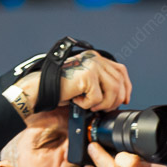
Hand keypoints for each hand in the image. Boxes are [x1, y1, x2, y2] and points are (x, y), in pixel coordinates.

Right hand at [8, 50, 131, 117]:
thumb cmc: (60, 88)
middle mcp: (95, 59)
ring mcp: (92, 65)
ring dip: (102, 104)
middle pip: (119, 82)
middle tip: (102, 108)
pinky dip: (88, 105)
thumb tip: (119, 97)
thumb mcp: (85, 83)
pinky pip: (98, 98)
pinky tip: (78, 101)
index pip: (121, 70)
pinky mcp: (87, 76)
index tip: (124, 100)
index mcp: (96, 58)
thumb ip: (101, 83)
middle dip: (115, 100)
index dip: (126, 87)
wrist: (41, 88)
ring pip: (112, 91)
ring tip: (89, 105)